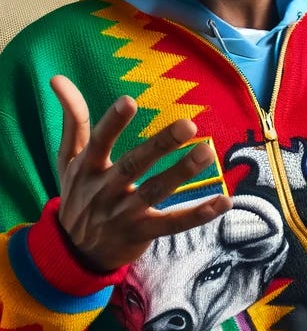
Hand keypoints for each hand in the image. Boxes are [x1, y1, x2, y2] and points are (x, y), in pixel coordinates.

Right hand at [51, 75, 231, 272]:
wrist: (73, 252)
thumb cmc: (78, 194)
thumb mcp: (68, 159)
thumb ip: (72, 119)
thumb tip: (58, 77)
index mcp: (87, 168)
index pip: (98, 142)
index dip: (112, 122)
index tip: (129, 101)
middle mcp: (105, 190)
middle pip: (134, 165)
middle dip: (161, 144)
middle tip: (189, 124)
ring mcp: (124, 213)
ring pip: (156, 191)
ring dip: (183, 172)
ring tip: (208, 152)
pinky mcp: (143, 233)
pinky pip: (173, 224)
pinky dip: (199, 214)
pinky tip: (223, 201)